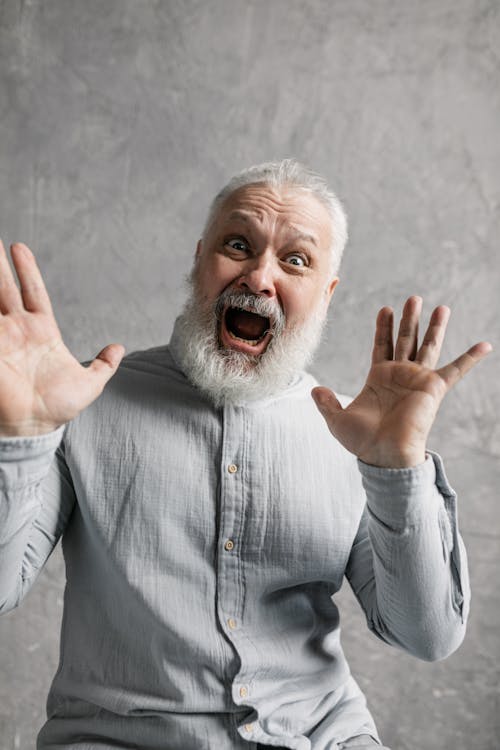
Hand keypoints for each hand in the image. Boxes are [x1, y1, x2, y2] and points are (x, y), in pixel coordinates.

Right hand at [0, 240, 123, 436]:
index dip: (27, 270)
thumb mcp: (90, 385)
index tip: (19, 247)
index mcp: (41, 332)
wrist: (33, 428)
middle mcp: (17, 330)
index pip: (33, 292)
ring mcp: (0, 338)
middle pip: (5, 289)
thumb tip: (119, 348)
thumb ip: (104, 365)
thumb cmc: (57, 408)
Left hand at [312, 296, 491, 467]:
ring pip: (428, 346)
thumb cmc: (363, 442)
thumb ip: (327, 403)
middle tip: (414, 298)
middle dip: (409, 319)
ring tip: (441, 307)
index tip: (385, 309)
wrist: (383, 455)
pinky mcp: (433, 388)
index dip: (383, 327)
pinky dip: (471, 358)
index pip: (382, 345)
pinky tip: (485, 345)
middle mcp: (400, 375)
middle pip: (406, 339)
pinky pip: (456, 370)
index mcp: (379, 378)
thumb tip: (314, 390)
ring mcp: (417, 380)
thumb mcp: (337, 420)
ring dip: (435, 327)